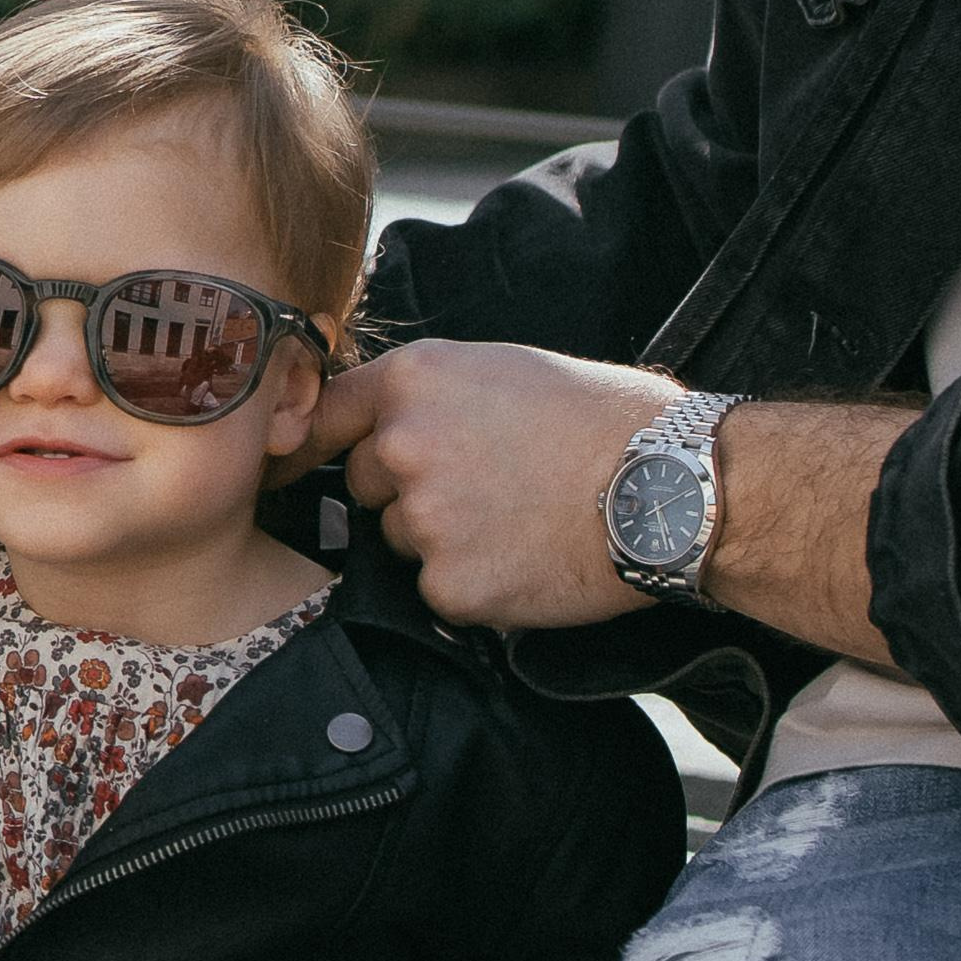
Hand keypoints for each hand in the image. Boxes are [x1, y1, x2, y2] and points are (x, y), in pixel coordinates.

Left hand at [312, 341, 676, 629]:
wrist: (669, 486)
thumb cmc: (606, 420)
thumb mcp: (507, 371)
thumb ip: (433, 398)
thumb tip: (387, 427)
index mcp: (415, 381)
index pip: (327, 412)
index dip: (311, 440)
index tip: (291, 461)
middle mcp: (403, 446)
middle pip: (364, 484)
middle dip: (404, 491)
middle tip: (486, 487)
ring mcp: (423, 520)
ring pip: (400, 539)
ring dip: (440, 539)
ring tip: (518, 519)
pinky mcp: (448, 585)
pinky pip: (437, 589)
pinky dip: (473, 585)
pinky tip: (526, 559)